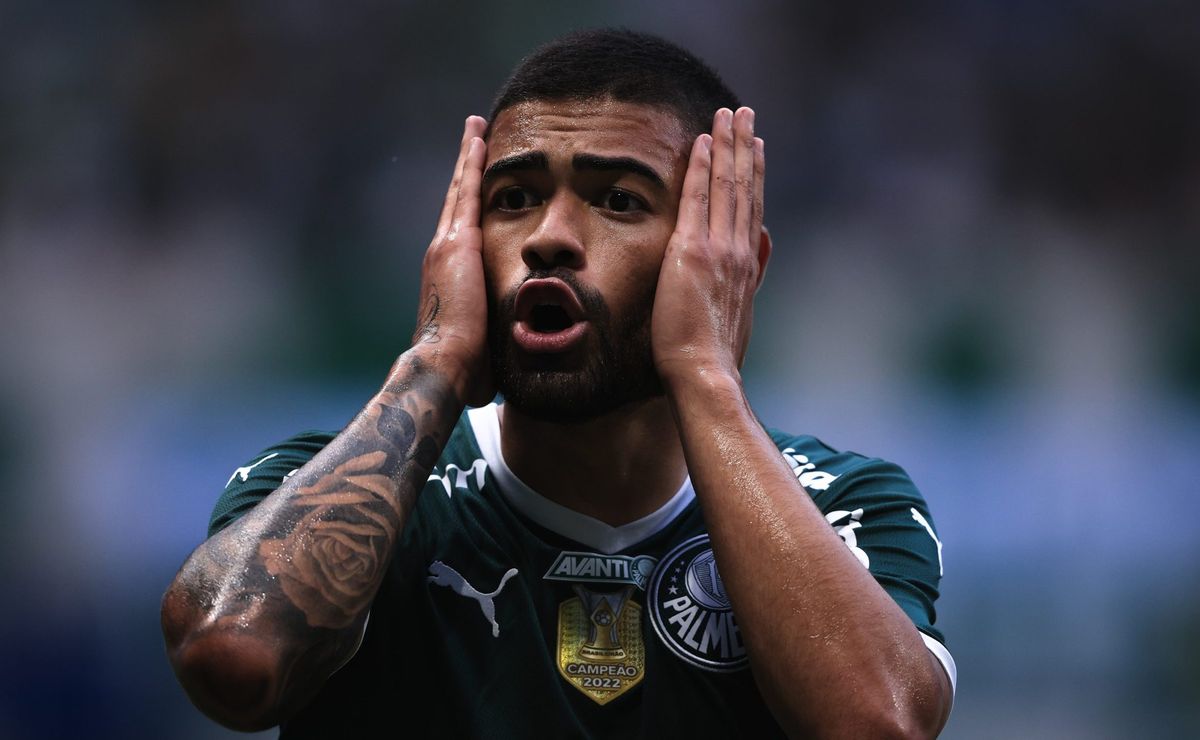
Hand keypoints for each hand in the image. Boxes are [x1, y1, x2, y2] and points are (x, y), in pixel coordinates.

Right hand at [410, 116, 492, 405]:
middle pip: (456, 202)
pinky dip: (472, 164)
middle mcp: (442, 254)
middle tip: (474, 138)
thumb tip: (513, 355)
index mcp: (450, 277)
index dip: (469, 206)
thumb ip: (492, 338)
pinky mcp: (457, 243)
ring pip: (461, 190)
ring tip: (476, 129)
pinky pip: (467, 192)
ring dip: (469, 159)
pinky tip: (480, 139)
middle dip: (466, 171)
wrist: (444, 366)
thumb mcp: (482, 345)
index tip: (476, 184)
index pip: (462, 231)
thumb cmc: (465, 369)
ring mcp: (446, 245)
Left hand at [651, 107, 768, 387]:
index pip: (751, 211)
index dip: (754, 177)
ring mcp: (719, 250)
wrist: (705, 375)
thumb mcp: (741, 317)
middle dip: (745, 148)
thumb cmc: (714, 361)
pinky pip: (698, 198)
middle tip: (746, 114)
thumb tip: (762, 248)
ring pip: (727, 185)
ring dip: (728, 146)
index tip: (756, 148)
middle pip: (745, 189)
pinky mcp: (694, 252)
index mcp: (745, 268)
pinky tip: (704, 141)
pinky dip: (702, 168)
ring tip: (729, 114)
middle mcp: (738, 253)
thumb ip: (751, 279)